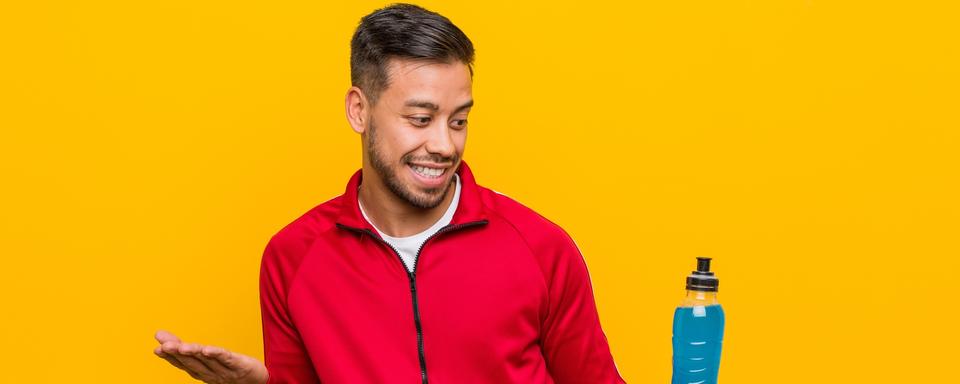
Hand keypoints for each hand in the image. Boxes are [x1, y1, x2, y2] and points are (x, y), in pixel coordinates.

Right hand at [154, 330, 268, 383]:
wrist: (259, 382)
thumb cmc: (231, 370)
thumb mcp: (208, 358)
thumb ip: (188, 348)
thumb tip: (161, 335)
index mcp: (203, 372)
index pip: (184, 364)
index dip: (170, 357)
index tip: (157, 348)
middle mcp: (212, 374)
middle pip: (192, 362)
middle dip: (176, 354)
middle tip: (163, 346)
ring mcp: (226, 371)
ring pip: (206, 361)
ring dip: (192, 353)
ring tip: (180, 346)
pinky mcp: (240, 366)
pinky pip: (226, 359)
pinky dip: (216, 354)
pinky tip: (207, 349)